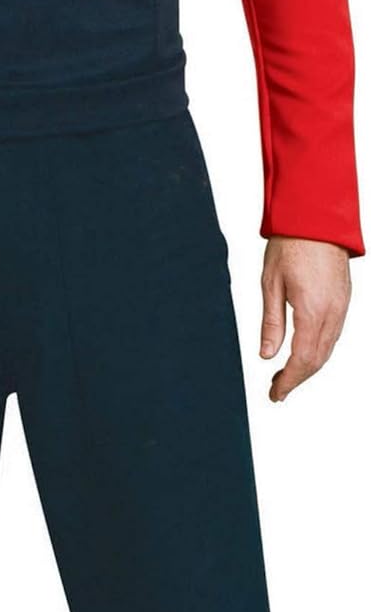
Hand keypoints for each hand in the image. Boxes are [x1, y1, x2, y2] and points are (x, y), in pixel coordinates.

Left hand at [259, 236, 351, 402]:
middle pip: (317, 360)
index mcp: (312, 310)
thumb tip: (267, 355)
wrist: (316, 217)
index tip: (274, 394)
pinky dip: (319, 350)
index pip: (302, 360)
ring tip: (285, 375)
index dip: (288, 382)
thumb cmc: (290, 244)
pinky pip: (334, 335)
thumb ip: (271, 323)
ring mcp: (342, 307)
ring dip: (308, 367)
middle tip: (276, 390)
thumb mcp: (270, 283)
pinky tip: (304, 352)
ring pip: (328, 349)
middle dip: (297, 379)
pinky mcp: (344, 300)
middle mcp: (332, 313)